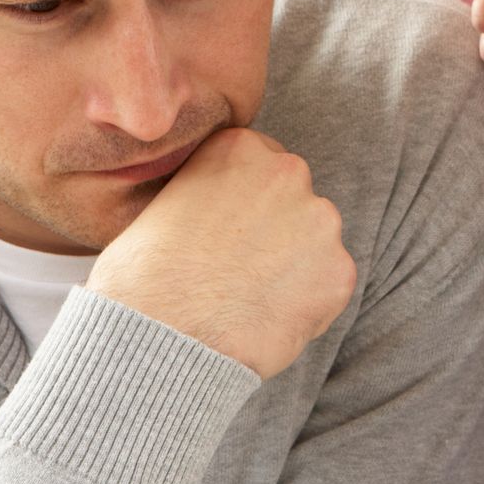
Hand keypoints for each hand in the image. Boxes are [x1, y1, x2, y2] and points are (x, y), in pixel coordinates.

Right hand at [86, 128, 355, 378]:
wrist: (161, 336)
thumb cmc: (143, 277)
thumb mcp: (161, 206)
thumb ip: (205, 194)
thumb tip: (218, 212)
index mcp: (240, 148)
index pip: (262, 165)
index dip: (246, 205)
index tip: (229, 234)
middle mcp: (288, 172)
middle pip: (295, 200)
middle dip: (276, 232)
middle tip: (241, 269)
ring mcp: (320, 221)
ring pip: (315, 243)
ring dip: (294, 267)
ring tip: (250, 299)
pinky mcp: (340, 271)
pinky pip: (328, 286)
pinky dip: (308, 305)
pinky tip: (269, 319)